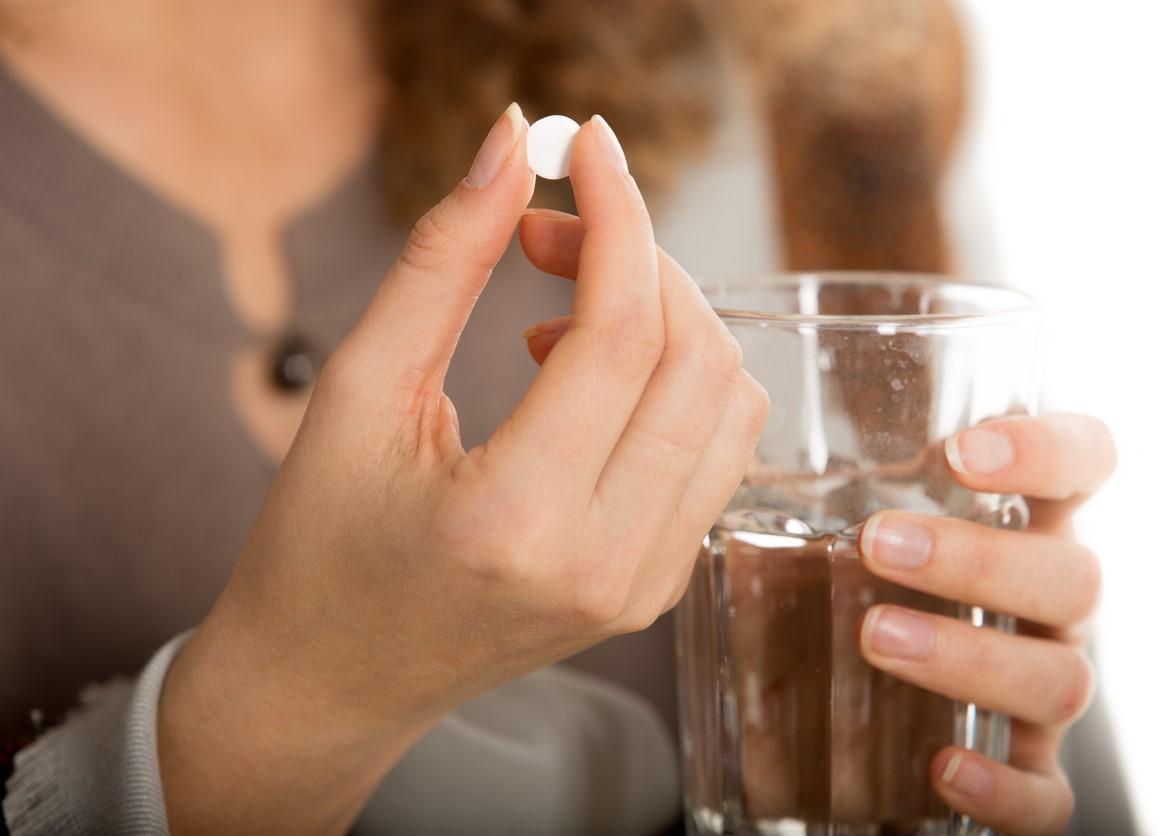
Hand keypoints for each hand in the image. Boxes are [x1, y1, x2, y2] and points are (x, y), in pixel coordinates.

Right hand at [158, 106, 767, 834]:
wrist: (332, 680)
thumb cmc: (320, 543)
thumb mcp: (357, 393)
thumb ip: (440, 261)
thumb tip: (509, 143)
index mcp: (515, 520)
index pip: (621, 334)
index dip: (616, 217)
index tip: (585, 144)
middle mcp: (603, 563)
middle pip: (696, 359)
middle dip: (640, 258)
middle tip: (550, 231)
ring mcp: (642, 586)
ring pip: (727, 403)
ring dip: (664, 320)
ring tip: (559, 313)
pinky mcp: (655, 588)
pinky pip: (713, 453)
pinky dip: (670, 384)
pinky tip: (586, 379)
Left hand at [858, 414, 1114, 833]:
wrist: (847, 693)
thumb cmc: (855, 571)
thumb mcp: (842, 507)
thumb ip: (824, 463)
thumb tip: (738, 415)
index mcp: (1024, 519)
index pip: (1082, 463)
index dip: (1046, 451)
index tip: (962, 452)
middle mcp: (1048, 600)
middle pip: (1070, 576)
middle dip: (979, 561)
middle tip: (878, 545)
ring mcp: (1042, 684)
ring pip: (1058, 679)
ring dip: (970, 659)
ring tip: (875, 638)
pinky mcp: (1025, 767)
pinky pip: (1046, 793)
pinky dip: (1006, 791)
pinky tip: (944, 769)